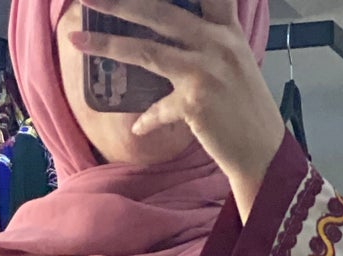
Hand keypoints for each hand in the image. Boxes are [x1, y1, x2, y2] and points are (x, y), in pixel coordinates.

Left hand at [72, 0, 287, 219]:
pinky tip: (139, 128)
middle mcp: (218, 44)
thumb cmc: (247, 111)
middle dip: (122, 3)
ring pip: (147, 51)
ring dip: (109, 44)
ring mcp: (206, 72)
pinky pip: (158, 108)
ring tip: (78, 40)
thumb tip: (169, 38)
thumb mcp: (235, 64)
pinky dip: (148, 120)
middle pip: (161, 13)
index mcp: (228, 31)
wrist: (264, 153)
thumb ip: (209, 43)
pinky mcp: (195, 103)